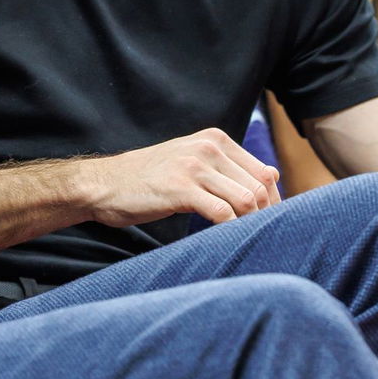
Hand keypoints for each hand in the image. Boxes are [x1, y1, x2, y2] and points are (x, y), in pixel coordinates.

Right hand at [81, 129, 281, 226]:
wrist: (103, 184)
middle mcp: (208, 148)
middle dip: (265, 216)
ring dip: (249, 224)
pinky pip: (222, 214)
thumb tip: (274, 176)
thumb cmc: (149, 178)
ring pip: (246, 200)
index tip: (268, 223)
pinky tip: (221, 238)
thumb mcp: (191, 162)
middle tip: (257, 237)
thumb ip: (229, 167)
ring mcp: (194, 167)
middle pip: (259, 188)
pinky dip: (229, 230)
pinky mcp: (181, 189)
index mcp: (215, 139)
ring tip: (241, 239)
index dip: (274, 202)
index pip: (264, 172)